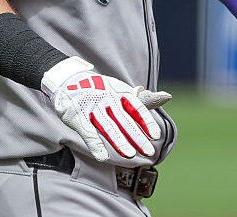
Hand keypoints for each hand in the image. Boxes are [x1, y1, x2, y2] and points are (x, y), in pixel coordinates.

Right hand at [41, 56, 171, 163]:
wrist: (68, 79)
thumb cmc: (100, 89)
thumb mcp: (121, 91)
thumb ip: (142, 99)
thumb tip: (168, 96)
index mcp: (120, 92)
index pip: (136, 107)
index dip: (146, 121)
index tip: (156, 135)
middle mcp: (107, 98)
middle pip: (124, 119)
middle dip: (137, 136)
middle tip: (149, 151)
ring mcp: (92, 106)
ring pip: (108, 126)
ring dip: (119, 140)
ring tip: (131, 154)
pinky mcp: (76, 115)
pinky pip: (87, 131)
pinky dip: (95, 144)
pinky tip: (102, 157)